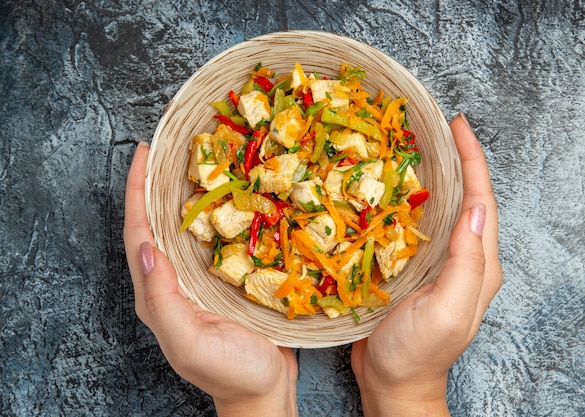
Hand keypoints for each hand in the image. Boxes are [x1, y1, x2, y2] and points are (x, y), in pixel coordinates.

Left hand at [124, 142, 297, 416]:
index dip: (136, 193)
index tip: (142, 156)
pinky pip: (215, 239)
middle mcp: (175, 281)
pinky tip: (232, 195)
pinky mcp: (226, 279)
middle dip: (156, 185)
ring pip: (186, 228)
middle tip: (166, 149)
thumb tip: (147, 248)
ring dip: (185, 194)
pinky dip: (217, 213)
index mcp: (158, 295)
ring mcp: (200, 280)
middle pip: (157, 224)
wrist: (265, 390)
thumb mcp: (189, 342)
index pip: (139, 234)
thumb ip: (163, 300)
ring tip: (195, 162)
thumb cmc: (230, 372)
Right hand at [351, 114, 502, 415]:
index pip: (482, 201)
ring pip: (440, 208)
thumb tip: (478, 209)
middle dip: (455, 159)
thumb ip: (467, 263)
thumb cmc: (418, 353)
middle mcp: (463, 258)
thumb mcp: (447, 311)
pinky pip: (414, 226)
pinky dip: (406, 201)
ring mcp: (437, 263)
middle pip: (465, 198)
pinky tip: (388, 189)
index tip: (458, 126)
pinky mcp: (413, 268)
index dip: (473, 161)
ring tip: (413, 147)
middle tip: (435, 127)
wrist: (393, 384)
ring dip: (432, 175)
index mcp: (478, 265)